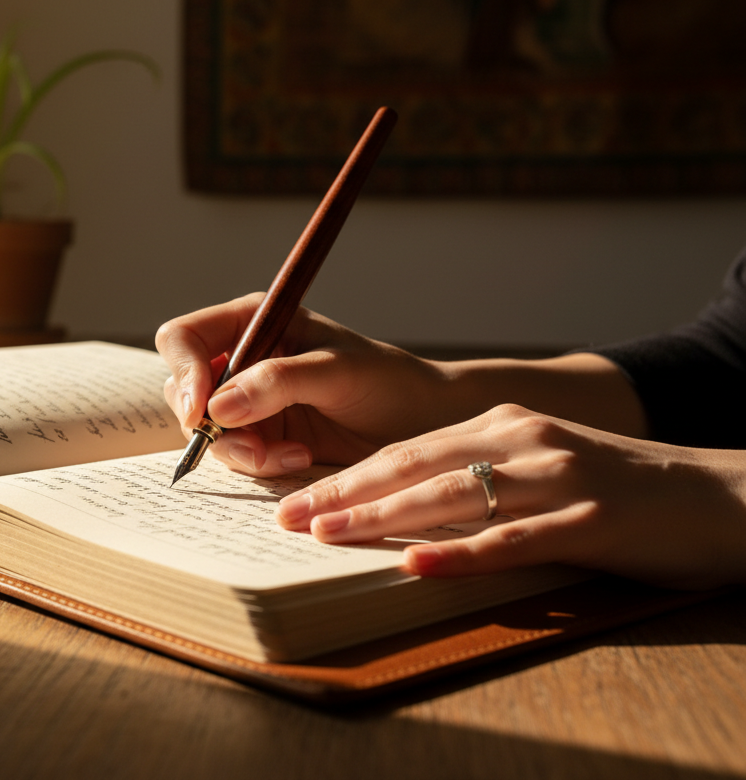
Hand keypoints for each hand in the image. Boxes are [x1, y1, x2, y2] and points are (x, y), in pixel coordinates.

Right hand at [156, 294, 449, 473]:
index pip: (184, 339)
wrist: (418, 422)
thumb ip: (277, 382)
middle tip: (251, 446)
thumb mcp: (336, 371)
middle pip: (183, 389)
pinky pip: (232, 454)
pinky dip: (259, 463)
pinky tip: (298, 457)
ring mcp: (245, 400)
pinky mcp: (258, 435)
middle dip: (210, 423)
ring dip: (240, 449)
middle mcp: (240, 357)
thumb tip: (217, 407)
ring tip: (291, 454)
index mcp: (252, 321)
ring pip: (204, 429)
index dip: (185, 372)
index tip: (202, 410)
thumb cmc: (387, 380)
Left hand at [275, 404, 745, 588]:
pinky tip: (418, 566)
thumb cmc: (614, 488)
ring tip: (327, 534)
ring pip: (453, 494)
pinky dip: (462, 554)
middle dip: (345, 491)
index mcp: (503, 426)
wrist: (716, 494)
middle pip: (415, 464)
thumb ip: (476, 475)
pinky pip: (514, 539)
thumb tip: (401, 511)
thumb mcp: (537, 463)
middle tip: (288, 517)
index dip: (348, 475)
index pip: (408, 449)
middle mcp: (521, 441)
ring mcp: (557, 479)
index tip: (296, 498)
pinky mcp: (591, 521)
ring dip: (383, 517)